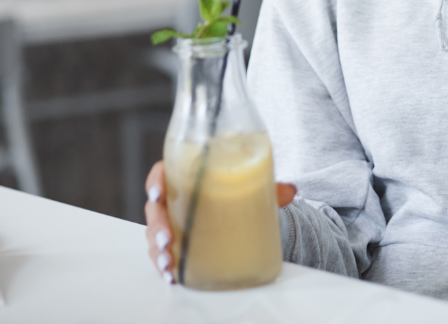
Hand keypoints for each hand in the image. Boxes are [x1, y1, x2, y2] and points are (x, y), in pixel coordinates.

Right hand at [144, 160, 296, 283]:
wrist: (234, 202)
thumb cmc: (232, 186)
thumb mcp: (249, 182)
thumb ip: (268, 186)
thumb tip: (291, 190)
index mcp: (184, 173)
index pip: (162, 172)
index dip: (155, 182)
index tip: (158, 193)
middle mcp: (175, 197)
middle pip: (156, 209)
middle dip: (157, 226)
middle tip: (168, 239)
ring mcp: (173, 219)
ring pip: (156, 233)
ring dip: (158, 250)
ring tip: (168, 262)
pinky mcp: (177, 239)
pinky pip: (163, 250)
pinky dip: (164, 263)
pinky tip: (171, 274)